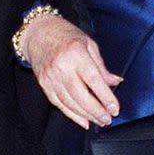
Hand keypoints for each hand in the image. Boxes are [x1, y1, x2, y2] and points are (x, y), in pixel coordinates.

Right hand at [20, 14, 121, 129]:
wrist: (38, 33)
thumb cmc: (65, 36)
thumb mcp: (88, 44)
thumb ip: (101, 66)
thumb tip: (115, 82)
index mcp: (76, 53)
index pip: (93, 79)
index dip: (105, 96)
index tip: (114, 108)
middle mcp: (62, 66)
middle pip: (80, 95)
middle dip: (96, 111)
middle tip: (108, 119)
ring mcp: (51, 77)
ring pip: (69, 102)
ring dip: (86, 115)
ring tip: (99, 121)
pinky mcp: (44, 84)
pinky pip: (59, 104)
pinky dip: (72, 115)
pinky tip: (83, 121)